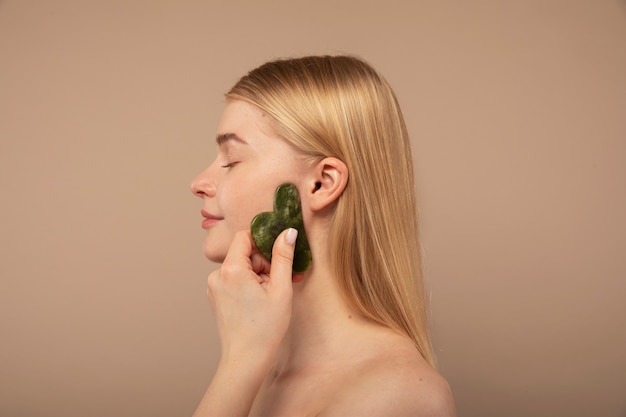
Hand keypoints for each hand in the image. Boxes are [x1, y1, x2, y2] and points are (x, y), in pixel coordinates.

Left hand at [206, 228, 297, 361]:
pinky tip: (260, 300)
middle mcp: (217, 275)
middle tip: (281, 281)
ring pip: (240, 266)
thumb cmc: (265, 328)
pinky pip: (234, 279)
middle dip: (264, 263)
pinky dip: (248, 284)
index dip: (263, 243)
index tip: (278, 258)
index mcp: (231, 269)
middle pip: (244, 252)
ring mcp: (213, 286)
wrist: (246, 360)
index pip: (245, 236)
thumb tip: (289, 232)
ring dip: (258, 274)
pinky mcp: (215, 296)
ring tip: (271, 295)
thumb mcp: (281, 289)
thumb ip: (283, 256)